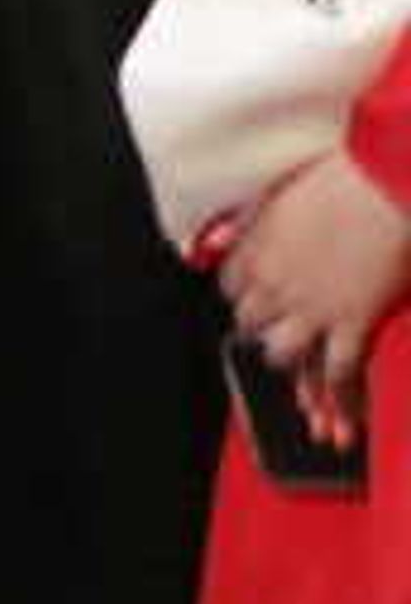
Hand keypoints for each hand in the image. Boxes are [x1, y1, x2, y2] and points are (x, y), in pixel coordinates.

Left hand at [225, 142, 410, 437]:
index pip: (230, 288)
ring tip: (306, 398)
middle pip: (252, 327)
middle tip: (285, 349)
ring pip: (285, 357)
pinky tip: (343, 427)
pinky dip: (342, 406)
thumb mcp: (280, 189)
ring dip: (295, 375)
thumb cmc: (344, 176)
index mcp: (255, 246)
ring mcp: (312, 306)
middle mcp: (275, 281)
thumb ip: (246, 220)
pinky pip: (339, 376)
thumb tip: (216, 239)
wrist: (388, 180)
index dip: (246, 298)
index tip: (256, 306)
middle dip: (267, 337)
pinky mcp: (353, 322)